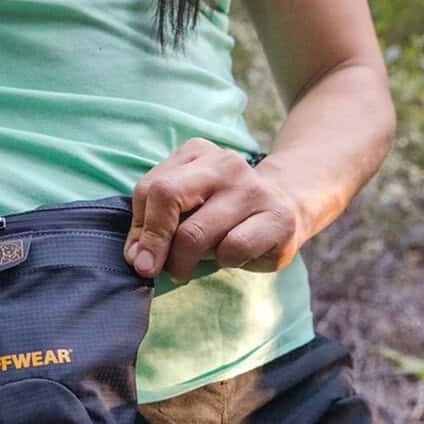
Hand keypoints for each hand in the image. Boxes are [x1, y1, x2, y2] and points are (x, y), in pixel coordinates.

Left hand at [124, 139, 305, 283]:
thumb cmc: (222, 214)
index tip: (139, 256)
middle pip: (167, 197)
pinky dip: (223, 261)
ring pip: (196, 233)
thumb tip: (136, 257)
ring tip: (188, 267)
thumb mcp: (186, 209)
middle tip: (151, 269)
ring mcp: (253, 188)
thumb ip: (155, 224)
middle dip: (153, 242)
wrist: (287, 207)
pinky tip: (231, 257)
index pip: (150, 188)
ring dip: (184, 261)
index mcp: (196, 153)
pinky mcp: (277, 217)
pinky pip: (232, 249)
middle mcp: (225, 164)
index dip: (139, 229)